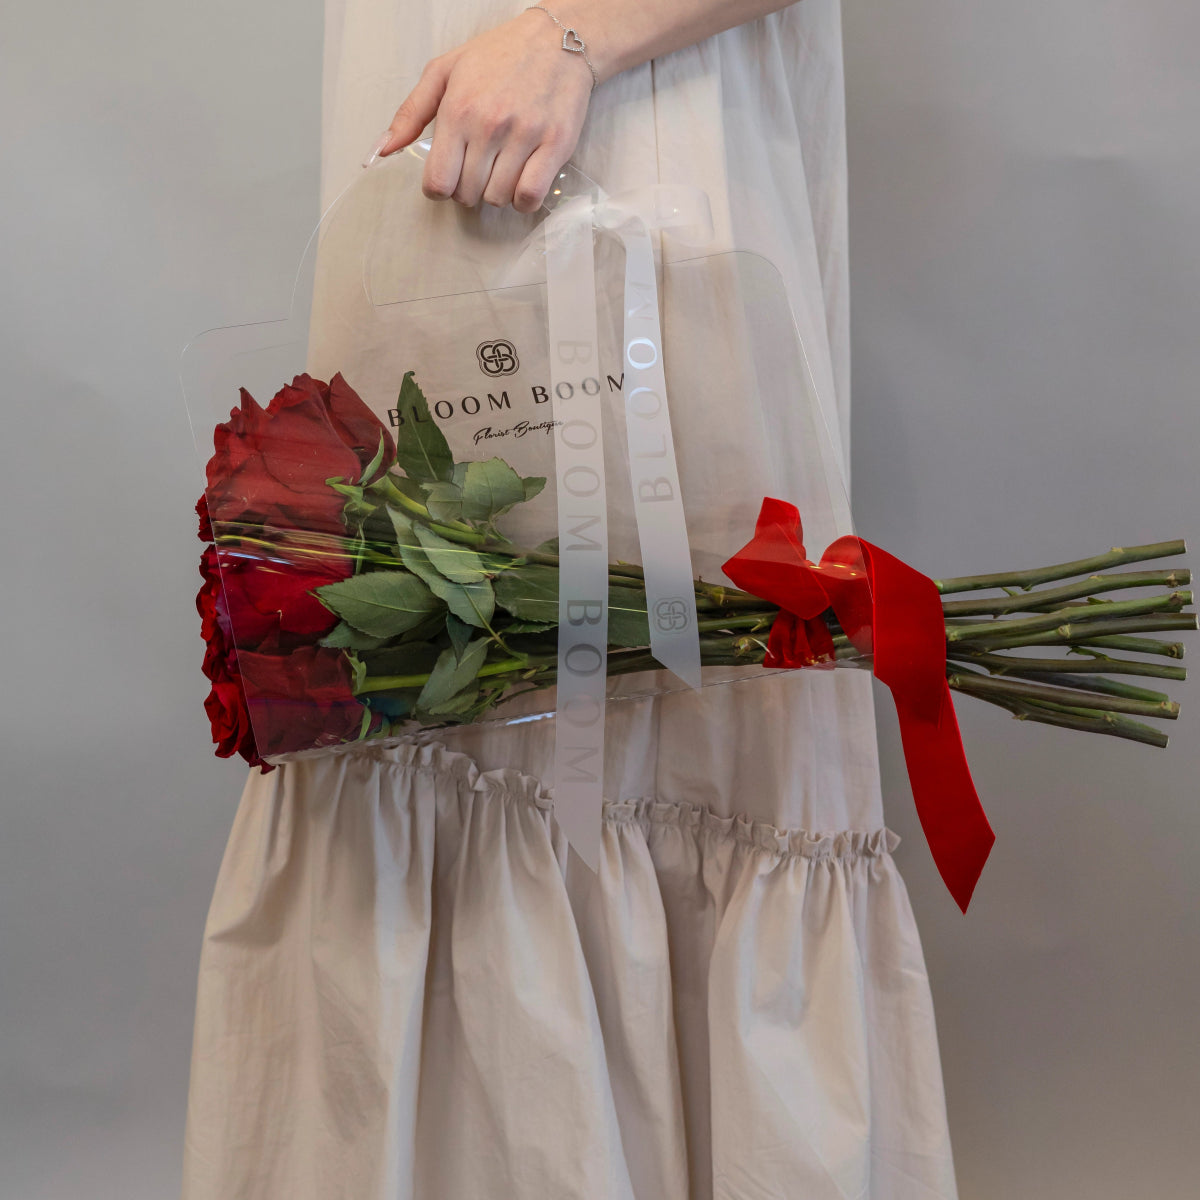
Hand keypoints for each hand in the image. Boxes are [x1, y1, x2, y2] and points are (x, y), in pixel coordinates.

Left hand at [369, 9, 595, 213]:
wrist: (555, 40)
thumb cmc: (498, 55)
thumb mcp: (445, 71)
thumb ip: (411, 113)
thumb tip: (383, 150)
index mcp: (458, 110)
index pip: (438, 182)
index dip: (440, 188)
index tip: (450, 177)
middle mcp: (489, 126)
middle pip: (467, 194)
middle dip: (468, 189)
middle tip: (478, 168)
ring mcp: (524, 137)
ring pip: (498, 198)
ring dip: (497, 193)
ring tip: (502, 169)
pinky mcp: (555, 146)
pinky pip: (530, 196)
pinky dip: (523, 199)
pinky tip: (522, 182)